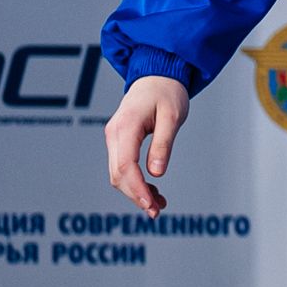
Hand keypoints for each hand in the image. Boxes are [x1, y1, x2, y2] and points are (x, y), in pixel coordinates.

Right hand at [105, 74, 189, 214]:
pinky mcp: (118, 140)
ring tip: (159, 204)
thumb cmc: (167, 92)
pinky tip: (152, 191)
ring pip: (118, 174)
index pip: (125, 166)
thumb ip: (163, 144)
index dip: (137, 190)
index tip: (152, 207)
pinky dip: (134, 182)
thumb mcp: (172, 116)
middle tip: (158, 211)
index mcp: (126, 126)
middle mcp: (114, 133)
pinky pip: (122, 166)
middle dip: (136, 196)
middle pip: (118, 174)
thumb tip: (156, 174)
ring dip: (135, 192)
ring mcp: (114, 137)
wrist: (158, 74)